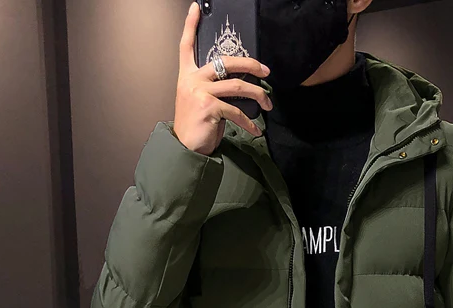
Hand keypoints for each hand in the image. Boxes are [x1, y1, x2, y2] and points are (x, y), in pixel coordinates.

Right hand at [174, 1, 272, 154]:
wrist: (185, 148)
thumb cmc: (196, 127)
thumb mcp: (202, 102)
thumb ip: (214, 89)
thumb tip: (242, 86)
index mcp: (187, 75)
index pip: (186, 45)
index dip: (191, 25)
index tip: (196, 7)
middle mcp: (192, 79)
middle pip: (226, 62)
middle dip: (251, 64)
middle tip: (266, 71)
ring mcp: (200, 91)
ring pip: (238, 86)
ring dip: (258, 95)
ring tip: (268, 104)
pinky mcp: (209, 106)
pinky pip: (236, 111)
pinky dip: (249, 122)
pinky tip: (255, 130)